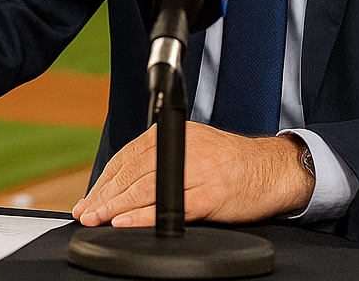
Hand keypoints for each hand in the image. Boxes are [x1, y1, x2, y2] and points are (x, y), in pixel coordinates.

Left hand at [72, 124, 313, 227]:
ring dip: (115, 207)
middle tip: (85, 213)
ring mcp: (194, 172)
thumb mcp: (190, 147)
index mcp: (170, 135)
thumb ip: (159, 159)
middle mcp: (179, 148)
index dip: (103, 181)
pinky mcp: (209, 195)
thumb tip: (121, 185)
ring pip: (144, 190)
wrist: (272, 169)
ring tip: (97, 220)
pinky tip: (127, 223)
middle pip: (130, 174)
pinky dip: (145, 216)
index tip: (88, 199)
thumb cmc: (229, 163)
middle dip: (103, 197)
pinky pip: (170, 208)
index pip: (126, 159)